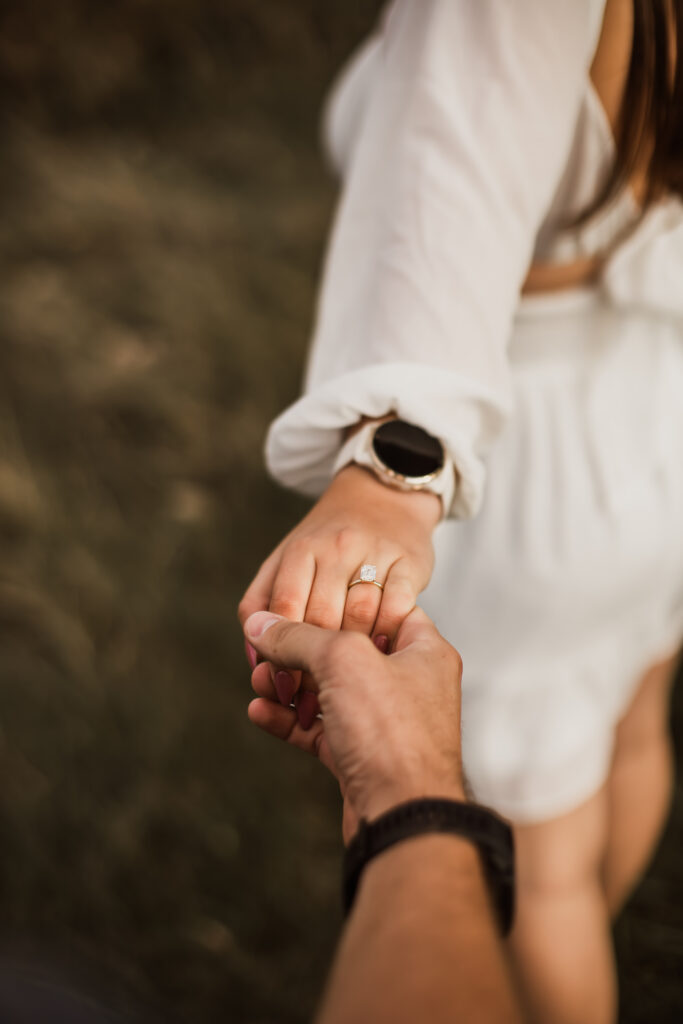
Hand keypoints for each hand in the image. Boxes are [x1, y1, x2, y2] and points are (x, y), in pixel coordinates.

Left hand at [239, 465, 440, 725]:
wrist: (383, 497)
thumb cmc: (325, 543)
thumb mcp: (286, 560)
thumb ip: (262, 602)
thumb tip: (253, 656)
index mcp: (300, 549)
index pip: (284, 606)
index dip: (279, 652)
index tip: (280, 687)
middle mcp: (336, 546)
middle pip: (321, 617)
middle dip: (314, 667)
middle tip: (312, 703)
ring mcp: (375, 552)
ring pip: (359, 615)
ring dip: (351, 658)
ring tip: (345, 688)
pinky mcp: (410, 562)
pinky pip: (398, 608)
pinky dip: (388, 637)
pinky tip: (380, 657)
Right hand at [245, 606, 464, 834]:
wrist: (403, 816)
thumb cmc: (393, 733)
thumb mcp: (343, 661)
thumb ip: (298, 636)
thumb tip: (259, 624)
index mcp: (424, 650)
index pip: (380, 607)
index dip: (340, 600)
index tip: (299, 601)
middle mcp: (408, 683)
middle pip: (346, 651)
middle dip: (300, 650)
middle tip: (265, 651)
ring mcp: (384, 722)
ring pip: (327, 691)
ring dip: (288, 685)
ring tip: (259, 682)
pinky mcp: (361, 756)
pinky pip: (318, 729)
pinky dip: (288, 719)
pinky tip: (259, 712)